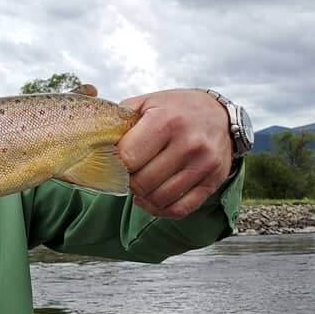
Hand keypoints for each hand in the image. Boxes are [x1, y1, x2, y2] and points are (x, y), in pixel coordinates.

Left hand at [117, 89, 233, 218]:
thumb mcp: (147, 103)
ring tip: (140, 184)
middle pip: (141, 183)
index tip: (114, 161)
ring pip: (159, 199)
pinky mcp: (214, 181)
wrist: (220, 115)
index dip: (115, 164)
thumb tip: (94, 142)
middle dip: (129, 182)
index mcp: (166, 121)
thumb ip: (119, 120)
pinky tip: (152, 199)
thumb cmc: (175, 109)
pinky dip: (160, 210)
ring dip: (143, 197)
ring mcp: (204, 164)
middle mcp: (189, 143)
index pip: (127, 159)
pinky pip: (179, 209)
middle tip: (129, 173)